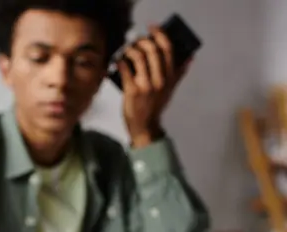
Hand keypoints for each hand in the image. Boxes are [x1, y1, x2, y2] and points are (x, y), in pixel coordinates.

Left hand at [119, 25, 192, 147]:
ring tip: (126, 51)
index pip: (168, 49)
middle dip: (141, 41)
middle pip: (152, 50)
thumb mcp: (170, 90)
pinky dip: (119, 61)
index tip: (152, 27)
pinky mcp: (132, 91)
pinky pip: (124, 69)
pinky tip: (118, 61)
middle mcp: (160, 80)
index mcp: (170, 77)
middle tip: (135, 41)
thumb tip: (190, 58)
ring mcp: (146, 86)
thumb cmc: (155, 106)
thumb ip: (179, 73)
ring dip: (129, 49)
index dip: (160, 34)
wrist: (144, 127)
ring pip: (138, 56)